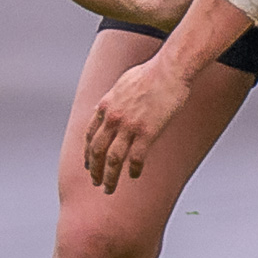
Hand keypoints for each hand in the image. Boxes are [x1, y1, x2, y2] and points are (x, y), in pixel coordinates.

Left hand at [84, 53, 190, 191]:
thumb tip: (102, 109)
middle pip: (97, 151)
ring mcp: (129, 126)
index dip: (88, 152)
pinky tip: (134, 175)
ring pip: (113, 159)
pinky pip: (136, 158)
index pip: (90, 135)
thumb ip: (111, 99)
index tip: (89, 164)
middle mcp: (113, 118)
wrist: (169, 69)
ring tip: (108, 188)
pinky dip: (133, 169)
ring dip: (109, 177)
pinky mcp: (147, 132)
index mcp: (106, 106)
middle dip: (95, 170)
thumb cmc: (150, 72)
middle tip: (95, 182)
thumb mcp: (122, 83)